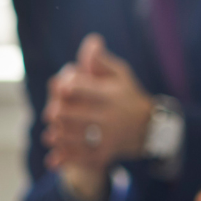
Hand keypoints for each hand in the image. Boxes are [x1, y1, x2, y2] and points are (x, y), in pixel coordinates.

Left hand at [42, 34, 152, 182]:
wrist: (148, 129)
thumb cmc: (127, 96)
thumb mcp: (120, 75)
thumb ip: (101, 61)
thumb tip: (91, 42)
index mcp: (111, 93)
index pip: (75, 87)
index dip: (63, 85)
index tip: (61, 87)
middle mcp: (109, 116)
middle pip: (66, 114)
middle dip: (55, 112)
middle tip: (52, 113)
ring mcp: (106, 137)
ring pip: (68, 137)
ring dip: (55, 135)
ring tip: (52, 132)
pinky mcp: (103, 155)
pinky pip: (77, 158)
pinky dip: (62, 158)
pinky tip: (53, 157)